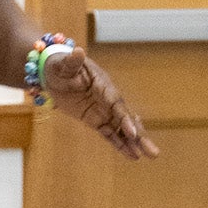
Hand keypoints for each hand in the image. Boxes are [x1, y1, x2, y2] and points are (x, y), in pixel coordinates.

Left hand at [41, 46, 158, 160]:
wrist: (53, 72)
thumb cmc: (59, 65)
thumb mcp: (63, 64)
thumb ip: (72, 61)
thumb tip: (78, 51)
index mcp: (102, 84)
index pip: (116, 103)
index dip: (125, 117)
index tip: (133, 131)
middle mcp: (107, 98)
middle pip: (126, 118)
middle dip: (139, 135)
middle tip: (154, 151)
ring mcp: (103, 110)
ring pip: (122, 129)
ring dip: (135, 143)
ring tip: (151, 155)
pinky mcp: (95, 120)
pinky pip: (110, 134)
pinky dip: (120, 144)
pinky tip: (133, 156)